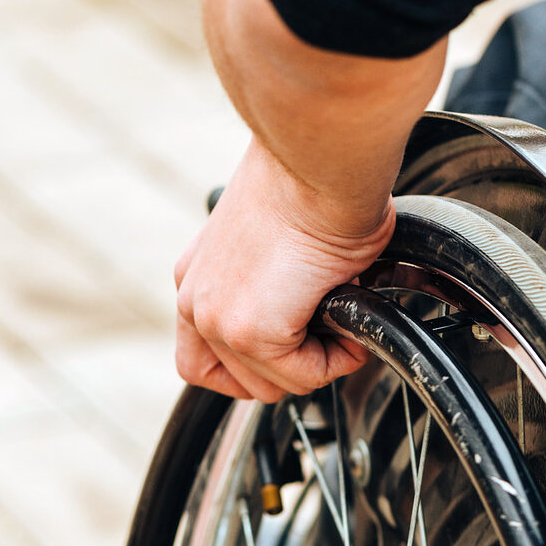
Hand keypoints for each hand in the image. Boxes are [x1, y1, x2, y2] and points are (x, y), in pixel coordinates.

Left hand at [174, 140, 395, 401]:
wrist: (318, 160)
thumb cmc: (310, 181)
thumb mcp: (273, 242)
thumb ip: (271, 287)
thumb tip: (307, 313)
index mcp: (196, 279)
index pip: (204, 359)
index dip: (256, 366)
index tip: (296, 344)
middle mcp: (194, 301)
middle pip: (238, 381)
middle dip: (292, 368)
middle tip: (328, 329)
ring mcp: (217, 320)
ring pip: (274, 384)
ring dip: (318, 363)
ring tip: (342, 317)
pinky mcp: (250, 330)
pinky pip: (305, 375)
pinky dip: (338, 358)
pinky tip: (350, 315)